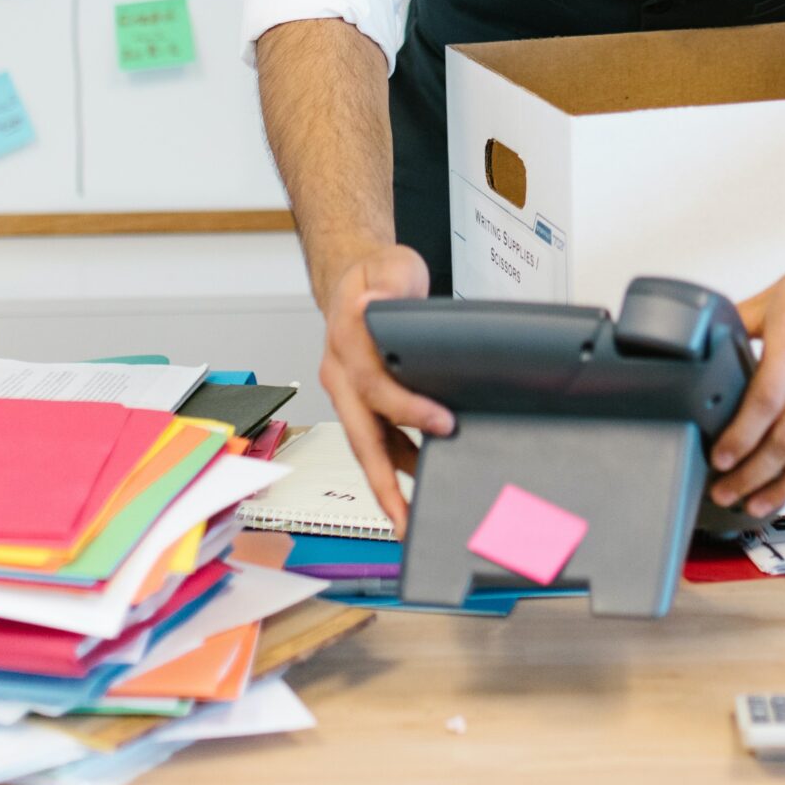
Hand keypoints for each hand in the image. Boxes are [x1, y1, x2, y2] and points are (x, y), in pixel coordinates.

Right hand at [314, 243, 452, 532]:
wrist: (355, 279)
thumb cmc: (376, 276)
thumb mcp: (390, 267)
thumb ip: (389, 285)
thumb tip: (373, 305)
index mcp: (346, 346)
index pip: (375, 387)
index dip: (408, 409)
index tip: (444, 423)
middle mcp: (341, 377)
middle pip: (361, 438)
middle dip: (382, 483)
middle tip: (404, 517)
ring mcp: (348, 394)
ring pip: (368, 448)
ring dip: (389, 484)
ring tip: (411, 518)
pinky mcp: (362, 404)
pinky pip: (379, 441)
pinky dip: (399, 464)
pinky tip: (422, 480)